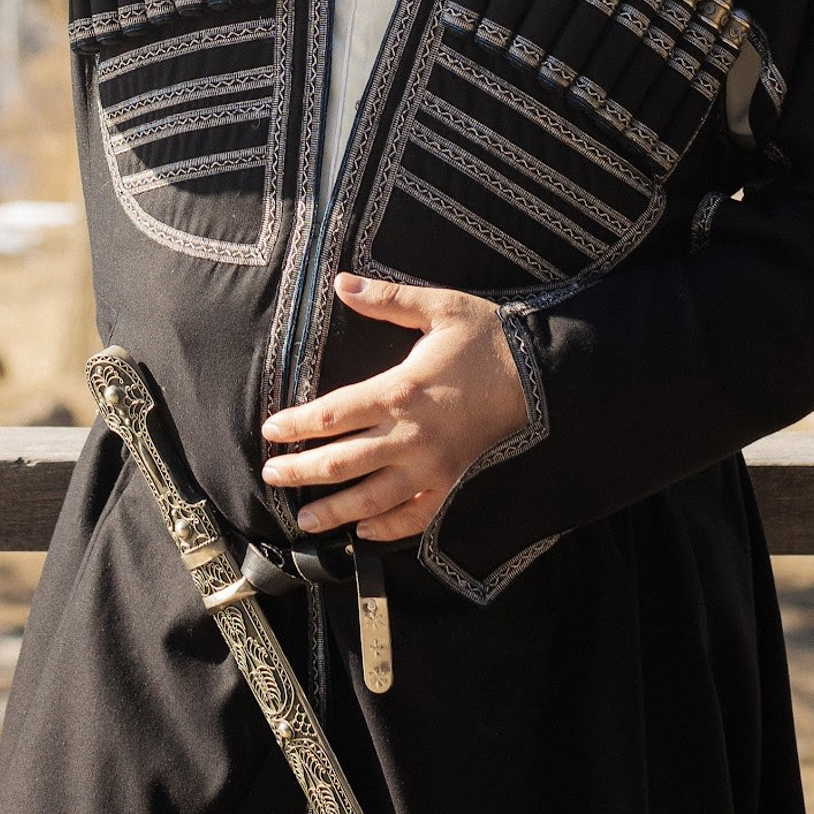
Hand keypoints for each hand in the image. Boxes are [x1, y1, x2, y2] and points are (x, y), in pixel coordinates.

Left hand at [259, 275, 529, 542]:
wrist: (543, 377)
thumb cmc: (488, 340)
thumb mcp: (439, 308)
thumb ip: (386, 299)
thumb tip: (341, 282)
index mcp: (399, 390)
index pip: (330, 415)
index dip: (295, 425)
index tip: (270, 431)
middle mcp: (410, 437)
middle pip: (341, 462)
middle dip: (301, 472)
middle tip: (270, 476)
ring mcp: (433, 468)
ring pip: (371, 498)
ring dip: (334, 510)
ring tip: (305, 520)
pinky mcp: (454, 486)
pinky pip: (415, 517)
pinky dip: (387, 529)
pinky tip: (365, 531)